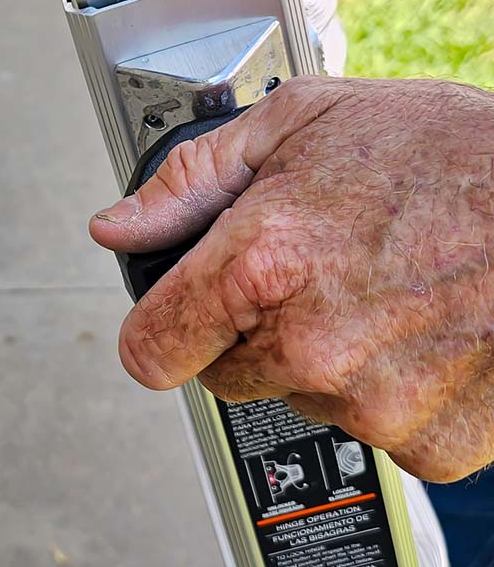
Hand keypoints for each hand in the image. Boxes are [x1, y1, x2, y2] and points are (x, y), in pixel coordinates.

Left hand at [88, 76, 493, 481]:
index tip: (174, 318)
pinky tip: (424, 329)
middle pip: (227, 372)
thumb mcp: (298, 122)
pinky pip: (379, 429)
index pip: (151, 349)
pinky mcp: (437, 444)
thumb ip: (190, 181)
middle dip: (252, 326)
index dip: (157, 327)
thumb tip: (119, 227)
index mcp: (263, 263)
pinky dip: (393, 390)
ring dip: (328, 356)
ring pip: (305, 398)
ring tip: (383, 286)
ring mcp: (378, 404)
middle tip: (316, 267)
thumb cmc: (448, 150)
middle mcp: (313, 345)